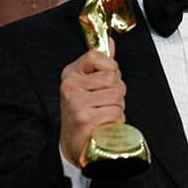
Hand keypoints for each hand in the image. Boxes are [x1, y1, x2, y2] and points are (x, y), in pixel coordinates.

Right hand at [58, 41, 125, 166]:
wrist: (75, 146)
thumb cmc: (85, 114)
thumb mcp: (88, 86)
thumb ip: (101, 64)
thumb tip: (110, 42)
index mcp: (70, 74)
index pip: (96, 56)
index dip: (110, 69)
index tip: (105, 82)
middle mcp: (70, 87)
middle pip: (113, 79)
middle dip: (117, 93)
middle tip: (104, 105)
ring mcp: (76, 103)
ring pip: (117, 96)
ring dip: (118, 109)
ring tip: (104, 115)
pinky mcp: (84, 119)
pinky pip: (116, 113)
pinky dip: (116, 121)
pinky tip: (104, 126)